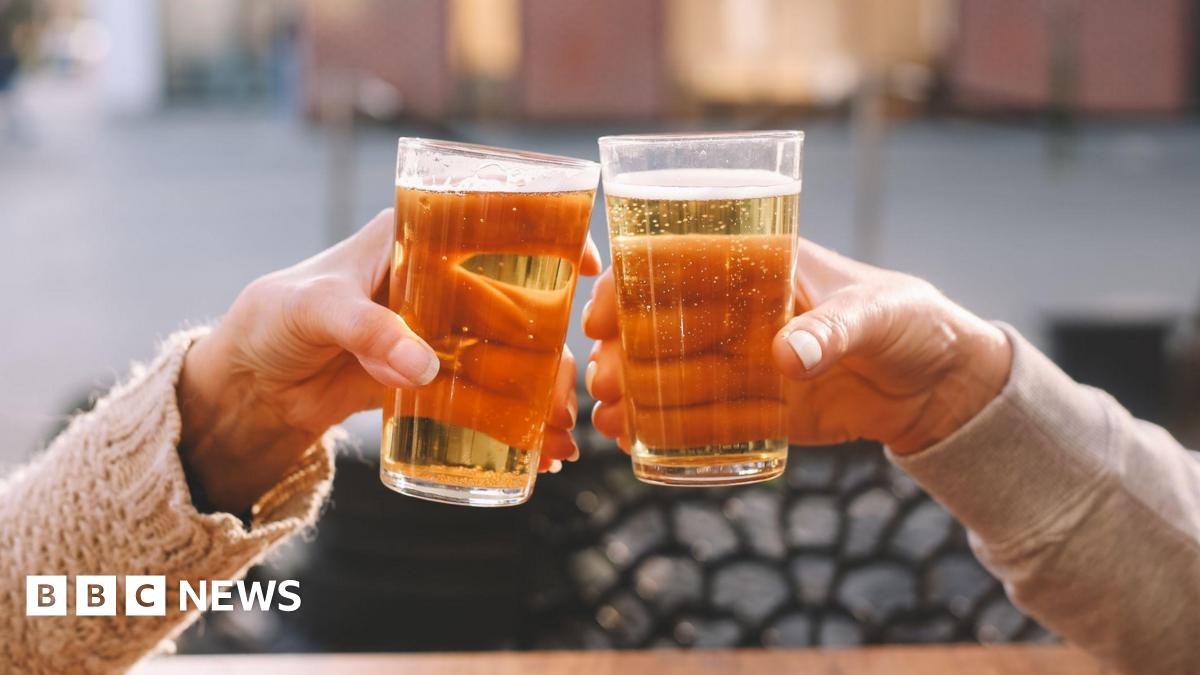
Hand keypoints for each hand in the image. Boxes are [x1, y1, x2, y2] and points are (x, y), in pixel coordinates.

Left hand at [178, 210, 600, 512]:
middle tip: (566, 395)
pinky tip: (537, 452)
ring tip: (559, 436)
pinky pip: (482, 396)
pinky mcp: (431, 377)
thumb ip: (365, 330)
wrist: (248, 381)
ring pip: (509, 356)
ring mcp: (440, 331)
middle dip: (552, 349)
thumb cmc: (274, 316)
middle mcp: (439, 280)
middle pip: (517, 305)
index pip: (495, 225)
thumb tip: (425, 367)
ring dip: (540, 393)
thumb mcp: (315, 310)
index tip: (587, 267)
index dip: (549, 238)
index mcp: (416, 236)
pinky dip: (512, 423)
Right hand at [584, 238, 1011, 454]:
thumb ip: (832, 330)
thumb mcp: (877, 313)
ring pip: (677, 373)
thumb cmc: (911, 319)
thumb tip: (783, 357)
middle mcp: (743, 311)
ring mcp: (747, 361)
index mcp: (762, 264)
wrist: (942, 385)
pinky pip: (706, 418)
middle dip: (625, 349)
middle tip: (602, 379)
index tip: (602, 315)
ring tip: (607, 416)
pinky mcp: (761, 407)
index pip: (681, 262)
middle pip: (665, 324)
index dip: (632, 284)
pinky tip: (632, 439)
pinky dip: (670, 428)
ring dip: (637, 392)